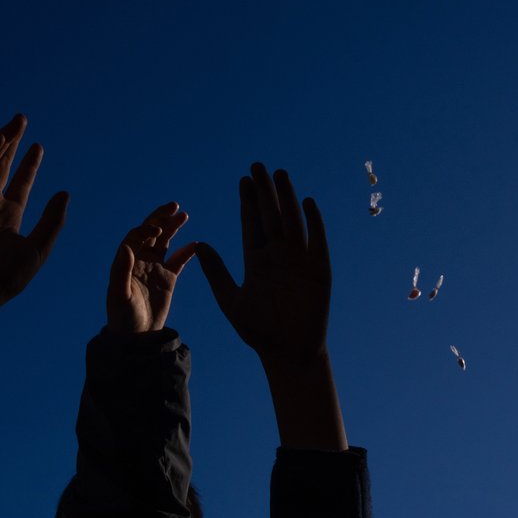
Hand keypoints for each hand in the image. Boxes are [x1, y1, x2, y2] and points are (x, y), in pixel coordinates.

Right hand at [0, 115, 68, 362]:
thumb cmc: (5, 278)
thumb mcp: (38, 247)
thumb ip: (53, 221)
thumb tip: (65, 193)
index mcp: (7, 217)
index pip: (18, 183)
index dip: (28, 165)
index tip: (38, 147)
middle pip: (0, 166)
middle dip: (11, 143)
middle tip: (22, 120)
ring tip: (15, 123)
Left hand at [106, 202, 196, 333]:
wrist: (137, 338)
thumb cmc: (123, 318)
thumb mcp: (120, 295)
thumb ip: (121, 271)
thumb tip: (126, 246)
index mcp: (127, 262)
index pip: (137, 236)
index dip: (147, 228)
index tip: (159, 227)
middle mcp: (141, 261)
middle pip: (152, 233)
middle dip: (161, 218)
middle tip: (174, 205)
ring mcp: (155, 269)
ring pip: (165, 242)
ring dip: (173, 228)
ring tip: (183, 215)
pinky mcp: (168, 280)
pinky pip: (178, 260)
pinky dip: (186, 251)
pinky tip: (196, 244)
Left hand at [197, 163, 343, 450]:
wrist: (288, 352)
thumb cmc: (259, 331)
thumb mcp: (231, 300)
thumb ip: (216, 272)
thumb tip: (199, 245)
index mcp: (257, 260)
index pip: (251, 224)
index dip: (247, 202)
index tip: (243, 180)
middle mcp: (278, 256)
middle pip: (270, 216)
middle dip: (264, 191)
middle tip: (257, 165)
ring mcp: (299, 261)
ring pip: (291, 221)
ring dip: (286, 198)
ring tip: (279, 174)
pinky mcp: (319, 270)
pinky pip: (316, 240)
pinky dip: (313, 222)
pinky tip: (307, 202)